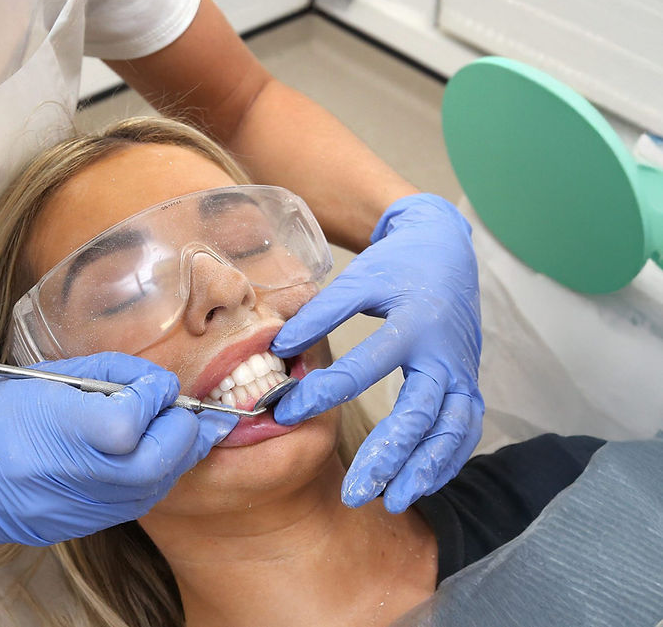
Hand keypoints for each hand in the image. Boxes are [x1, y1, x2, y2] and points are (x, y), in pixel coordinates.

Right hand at [0, 352, 236, 546]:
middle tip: (195, 412)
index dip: (155, 395)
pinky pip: (127, 509)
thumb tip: (151, 384)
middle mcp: (63, 475)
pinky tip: (151, 460)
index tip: (158, 383)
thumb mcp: (37, 379)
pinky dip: (150, 482)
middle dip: (184, 433)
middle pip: (153, 463)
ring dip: (176, 460)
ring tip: (186, 433)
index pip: (132, 418)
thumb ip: (102, 378)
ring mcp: (67, 510)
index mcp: (50, 427)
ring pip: (148, 492)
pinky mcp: (68, 529)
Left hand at [271, 194, 482, 512]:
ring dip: (422, 470)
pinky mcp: (470, 383)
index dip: (322, 392)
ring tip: (391, 500)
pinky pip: (465, 430)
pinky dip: (446, 461)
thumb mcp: (358, 279)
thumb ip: (320, 313)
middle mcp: (443, 354)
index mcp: (413, 324)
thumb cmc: (397, 266)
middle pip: (418, 414)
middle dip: (387, 458)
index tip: (284, 412)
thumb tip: (280, 347)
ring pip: (449, 431)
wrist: (447, 249)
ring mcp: (462, 372)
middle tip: (353, 493)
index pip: (364, 367)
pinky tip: (419, 485)